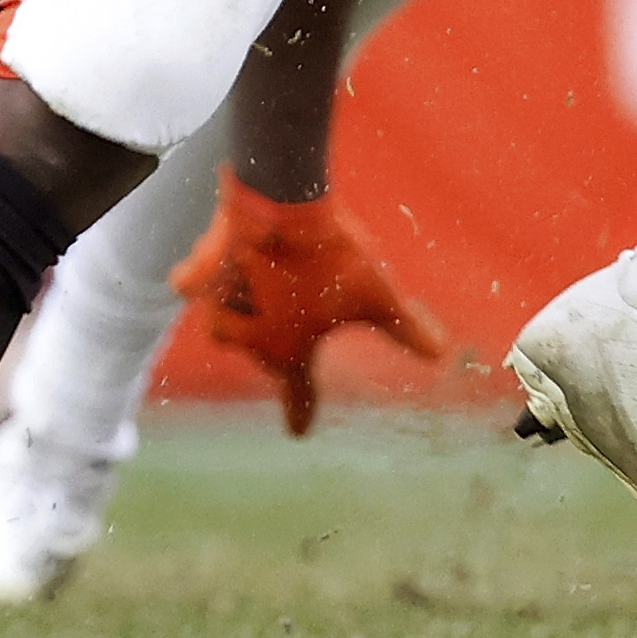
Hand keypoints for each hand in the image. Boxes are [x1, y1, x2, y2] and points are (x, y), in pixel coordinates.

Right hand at [169, 174, 444, 432]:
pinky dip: (198, 278)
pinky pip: (194, 281)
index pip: (297, 395)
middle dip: (273, 350)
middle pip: (260, 353)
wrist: (282, 203)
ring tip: (256, 298)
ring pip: (223, 322)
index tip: (298, 433)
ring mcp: (223, 300)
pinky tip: (196, 276)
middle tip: (292, 336)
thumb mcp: (379, 294)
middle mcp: (250, 336)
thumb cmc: (332, 257)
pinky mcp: (209, 263)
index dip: (300, 414)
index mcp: (288, 353)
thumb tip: (442, 355)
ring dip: (238, 316)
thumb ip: (405, 328)